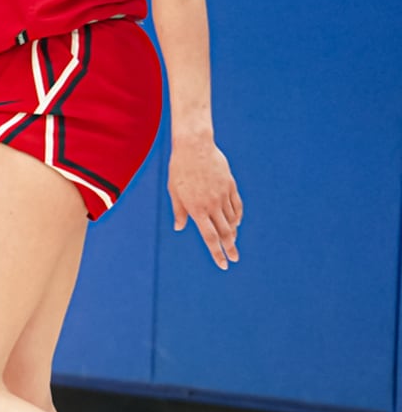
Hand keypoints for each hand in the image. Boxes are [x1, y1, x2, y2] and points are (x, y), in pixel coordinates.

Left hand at [169, 133, 242, 269]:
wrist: (194, 146)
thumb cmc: (179, 169)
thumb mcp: (174, 190)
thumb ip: (179, 211)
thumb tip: (179, 227)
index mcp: (196, 209)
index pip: (209, 237)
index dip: (217, 253)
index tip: (224, 264)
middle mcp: (212, 205)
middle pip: (225, 232)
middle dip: (230, 248)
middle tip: (235, 259)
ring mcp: (223, 196)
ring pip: (232, 220)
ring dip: (233, 233)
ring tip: (232, 242)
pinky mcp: (230, 186)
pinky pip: (237, 207)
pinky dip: (237, 217)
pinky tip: (236, 222)